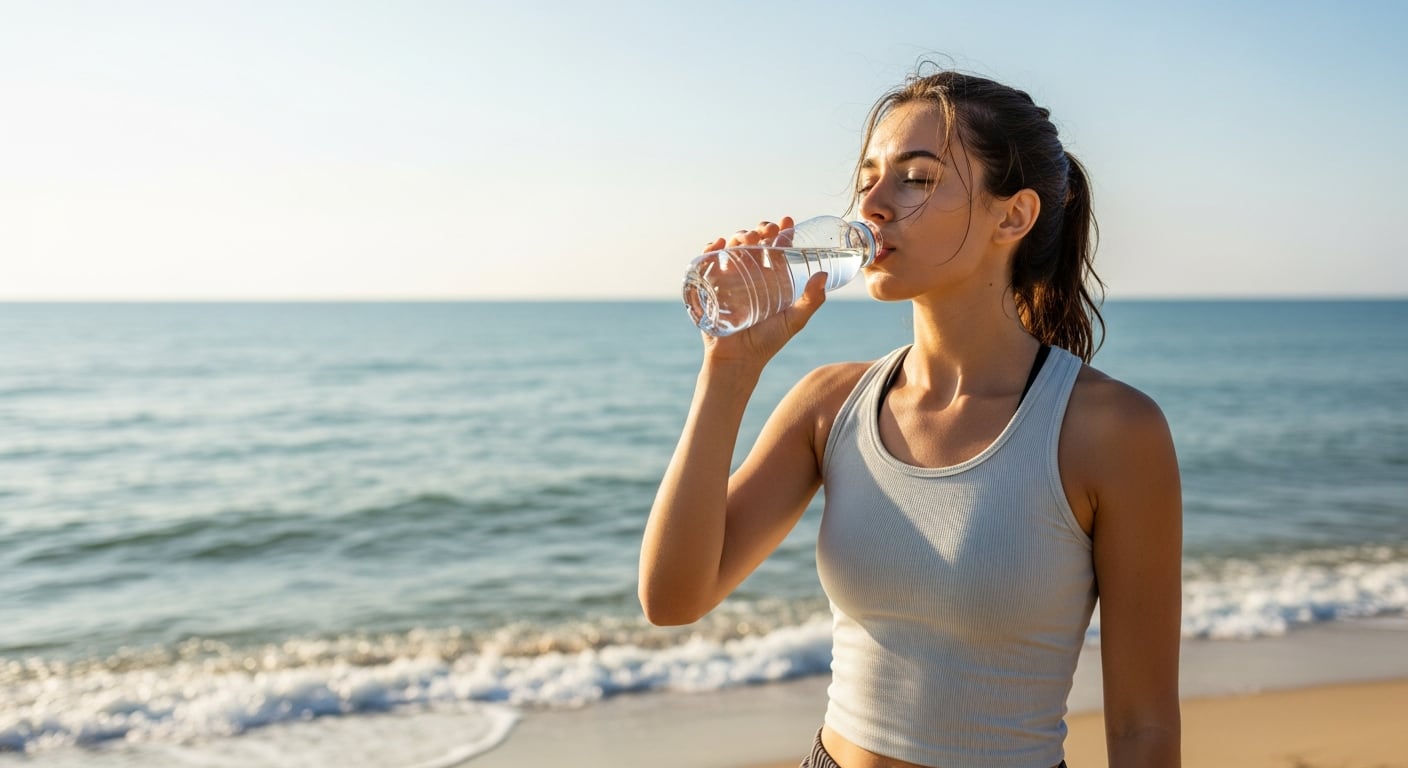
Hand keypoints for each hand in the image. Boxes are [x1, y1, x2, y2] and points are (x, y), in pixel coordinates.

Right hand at [699, 216, 828, 365]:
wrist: (737, 360)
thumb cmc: (767, 342)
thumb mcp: (794, 320)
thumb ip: (811, 301)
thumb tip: (824, 275)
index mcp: (772, 277)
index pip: (778, 247)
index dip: (782, 232)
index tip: (787, 222)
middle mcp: (751, 274)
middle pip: (755, 242)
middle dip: (760, 230)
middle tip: (767, 231)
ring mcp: (730, 277)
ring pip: (733, 247)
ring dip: (739, 235)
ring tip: (747, 238)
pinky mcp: (711, 284)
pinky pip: (708, 260)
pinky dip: (711, 248)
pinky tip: (718, 244)